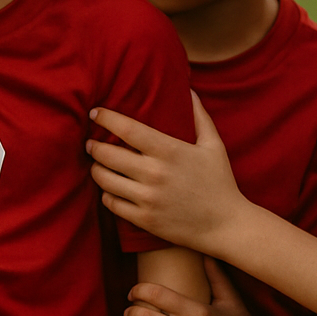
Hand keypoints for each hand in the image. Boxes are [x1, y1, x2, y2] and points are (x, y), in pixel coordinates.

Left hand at [87, 93, 248, 252]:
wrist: (226, 226)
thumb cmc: (220, 182)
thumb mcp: (213, 145)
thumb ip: (199, 116)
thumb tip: (188, 89)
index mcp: (170, 151)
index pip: (127, 129)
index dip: (106, 118)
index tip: (95, 113)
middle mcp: (155, 173)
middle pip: (108, 154)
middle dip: (94, 146)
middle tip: (90, 142)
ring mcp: (148, 198)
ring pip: (104, 179)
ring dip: (96, 169)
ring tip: (97, 164)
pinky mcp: (144, 219)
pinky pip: (111, 203)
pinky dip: (106, 194)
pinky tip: (109, 188)